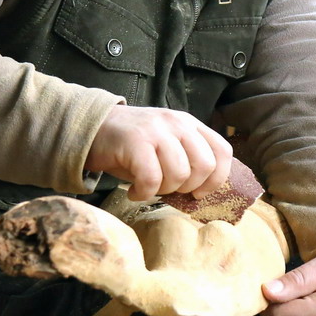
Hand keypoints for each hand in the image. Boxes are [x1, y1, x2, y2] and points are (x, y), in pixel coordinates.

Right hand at [85, 105, 233, 201]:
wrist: (92, 129)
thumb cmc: (132, 146)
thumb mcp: (167, 146)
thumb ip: (187, 159)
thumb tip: (204, 192)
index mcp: (190, 124)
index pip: (223, 151)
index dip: (217, 179)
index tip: (198, 193)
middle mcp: (177, 123)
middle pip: (205, 165)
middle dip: (188, 188)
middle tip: (168, 190)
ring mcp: (157, 130)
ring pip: (179, 174)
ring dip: (163, 190)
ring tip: (148, 187)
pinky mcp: (135, 141)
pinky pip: (152, 179)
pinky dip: (144, 193)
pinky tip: (134, 191)